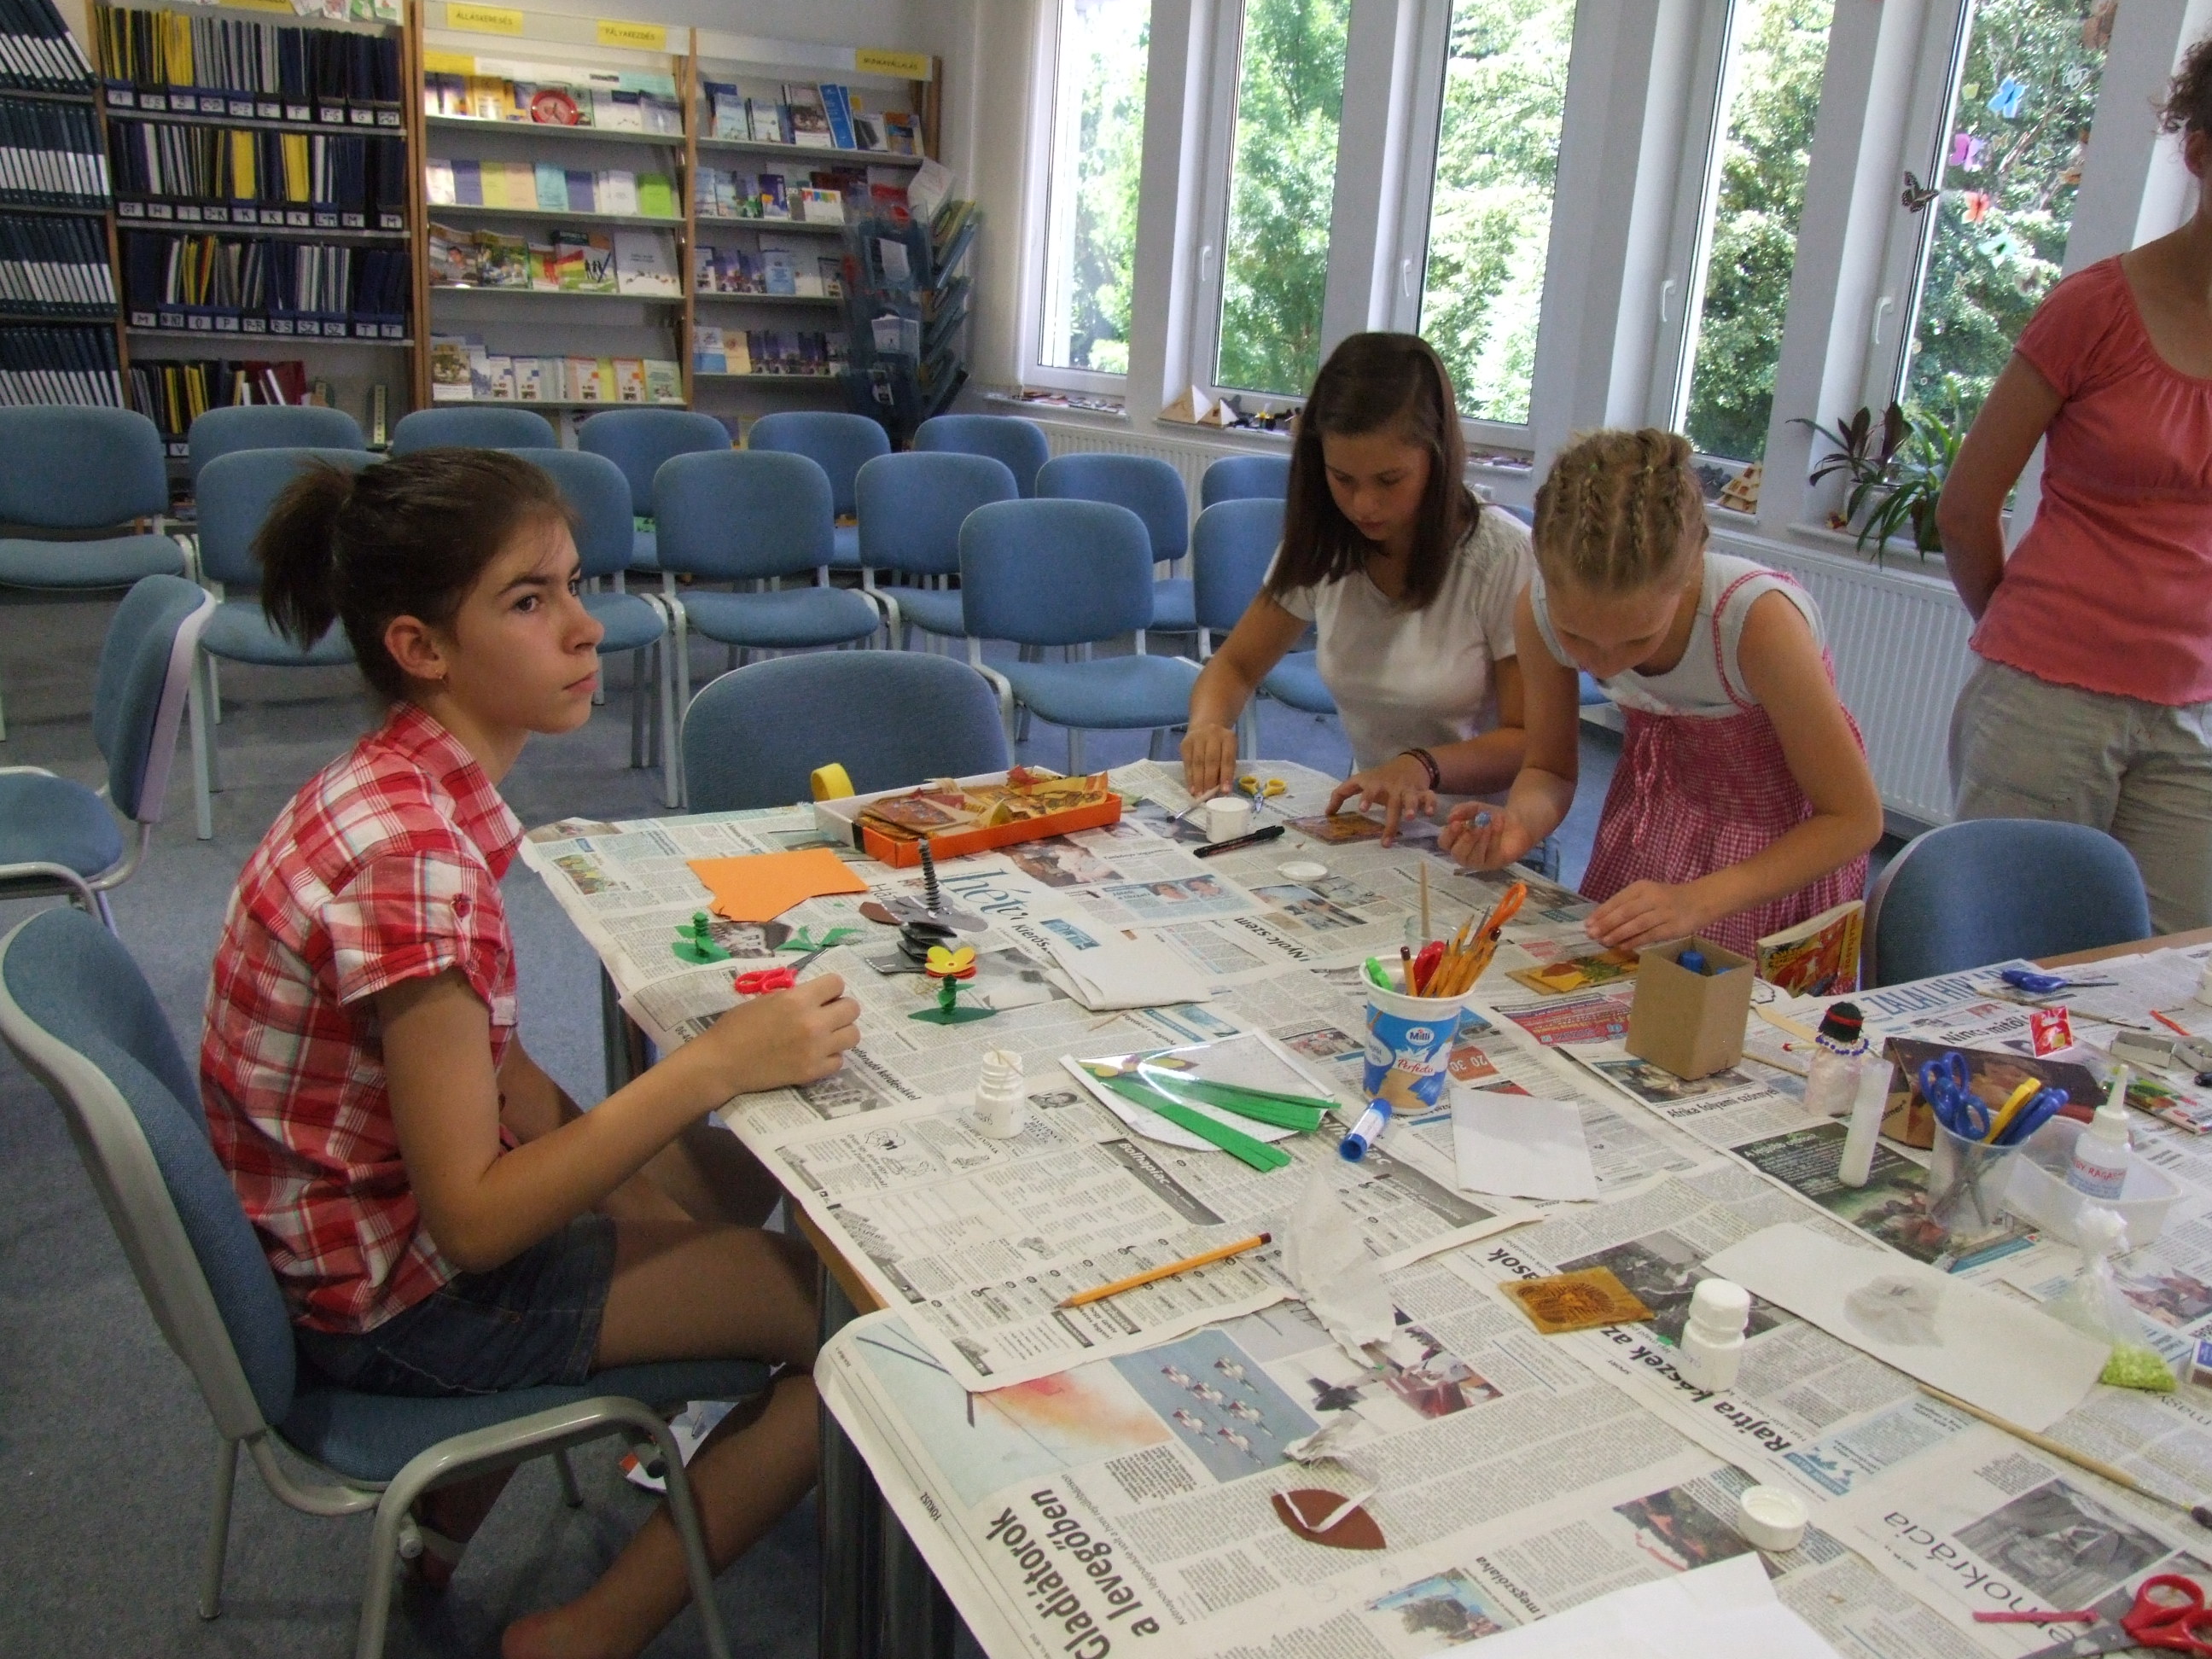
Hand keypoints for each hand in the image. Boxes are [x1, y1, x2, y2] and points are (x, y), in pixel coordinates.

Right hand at [691, 974, 859, 1096]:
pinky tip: (815, 1054)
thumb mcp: (767, 999)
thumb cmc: (737, 1026)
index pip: (837, 983)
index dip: (831, 988)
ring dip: (841, 1033)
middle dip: (841, 1008)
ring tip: (825, 1035)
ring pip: (853, 1035)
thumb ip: (796, 996)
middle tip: (827, 1015)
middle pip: (853, 1008)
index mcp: (798, 999)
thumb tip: (817, 995)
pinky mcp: (812, 1072)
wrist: (722, 1063)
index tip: (822, 995)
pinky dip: (831, 1057)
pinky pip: (840, 1060)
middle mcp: (812, 1023)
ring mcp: (815, 1049)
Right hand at [1180, 722, 1238, 800]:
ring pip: (1197, 762)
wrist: (1206, 724)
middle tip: (1209, 797)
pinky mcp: (1185, 743)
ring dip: (1198, 781)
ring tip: (1199, 796)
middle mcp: (1212, 735)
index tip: (1224, 792)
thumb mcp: (1228, 751)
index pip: (1227, 758)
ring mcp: (1197, 738)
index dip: (1226, 776)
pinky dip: (1189, 777)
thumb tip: (1220, 790)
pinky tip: (1192, 789)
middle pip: (1210, 760)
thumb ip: (1226, 767)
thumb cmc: (1221, 745)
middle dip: (1209, 781)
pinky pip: (1187, 763)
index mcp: (1228, 737)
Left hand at [1326, 756, 1434, 844]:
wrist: (1409, 764)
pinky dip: (1431, 804)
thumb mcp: (1360, 781)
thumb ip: (1341, 794)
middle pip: (1392, 803)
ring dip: (1413, 807)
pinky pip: (1429, 797)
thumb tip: (1327, 813)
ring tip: (1411, 818)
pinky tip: (1430, 813)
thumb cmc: (1379, 778)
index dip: (1366, 798)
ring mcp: (1408, 789)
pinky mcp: (1423, 792)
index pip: (1369, 789)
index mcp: (1376, 784)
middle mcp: (1393, 787)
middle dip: (1391, 819)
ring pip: (1412, 798)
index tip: (1362, 809)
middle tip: (1387, 838)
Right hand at [1439, 802, 1535, 868]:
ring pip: (1473, 857)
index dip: (1448, 835)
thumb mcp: (1475, 808)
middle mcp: (1465, 854)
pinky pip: (1491, 853)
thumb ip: (1461, 810)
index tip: (1456, 823)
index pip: (1444, 843)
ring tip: (1487, 824)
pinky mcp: (1494, 863)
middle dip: (1465, 840)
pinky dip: (1494, 837)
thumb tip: (1450, 817)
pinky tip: (1497, 824)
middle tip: (1475, 826)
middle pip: (1457, 854)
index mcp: (1456, 841)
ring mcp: (1479, 861)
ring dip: (1480, 840)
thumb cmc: (1491, 817)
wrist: (1517, 820)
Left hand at [1583, 882, 1710, 950]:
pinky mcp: (1672, 927)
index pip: (1617, 900)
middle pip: (1624, 912)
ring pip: (1636, 924)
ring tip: (1605, 941)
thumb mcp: (1647, 894)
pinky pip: (1649, 935)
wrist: (1700, 900)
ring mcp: (1663, 912)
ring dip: (1618, 934)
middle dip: (1606, 924)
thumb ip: (1627, 905)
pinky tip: (1623, 947)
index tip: (1588, 924)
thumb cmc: (1667, 899)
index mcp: (1642, 887)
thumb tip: (1602, 921)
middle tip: (1592, 934)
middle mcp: (1651, 898)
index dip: (1601, 913)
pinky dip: (1635, 941)